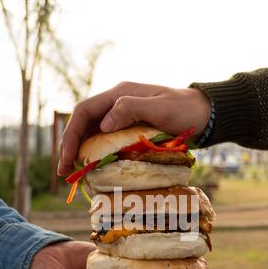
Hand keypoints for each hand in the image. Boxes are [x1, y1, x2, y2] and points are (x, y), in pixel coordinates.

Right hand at [58, 82, 210, 175]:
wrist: (204, 113)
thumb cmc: (184, 110)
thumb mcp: (159, 108)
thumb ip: (130, 109)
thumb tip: (102, 125)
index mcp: (119, 94)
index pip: (84, 111)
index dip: (71, 134)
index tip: (67, 157)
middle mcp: (116, 104)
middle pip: (83, 124)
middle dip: (70, 146)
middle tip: (63, 172)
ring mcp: (122, 117)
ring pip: (92, 134)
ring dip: (80, 153)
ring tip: (73, 174)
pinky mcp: (129, 130)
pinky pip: (105, 142)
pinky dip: (95, 155)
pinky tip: (92, 169)